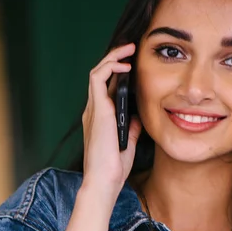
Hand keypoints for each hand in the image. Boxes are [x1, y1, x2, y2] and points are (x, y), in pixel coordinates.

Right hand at [81, 43, 141, 203]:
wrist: (104, 181)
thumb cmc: (114, 168)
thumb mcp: (128, 143)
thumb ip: (131, 128)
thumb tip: (138, 116)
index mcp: (100, 118)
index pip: (105, 87)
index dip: (116, 72)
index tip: (132, 64)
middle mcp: (94, 110)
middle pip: (100, 75)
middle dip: (115, 58)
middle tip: (131, 49)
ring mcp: (94, 109)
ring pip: (98, 72)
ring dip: (113, 57)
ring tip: (129, 49)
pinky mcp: (98, 110)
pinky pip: (98, 78)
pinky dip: (110, 67)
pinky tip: (125, 66)